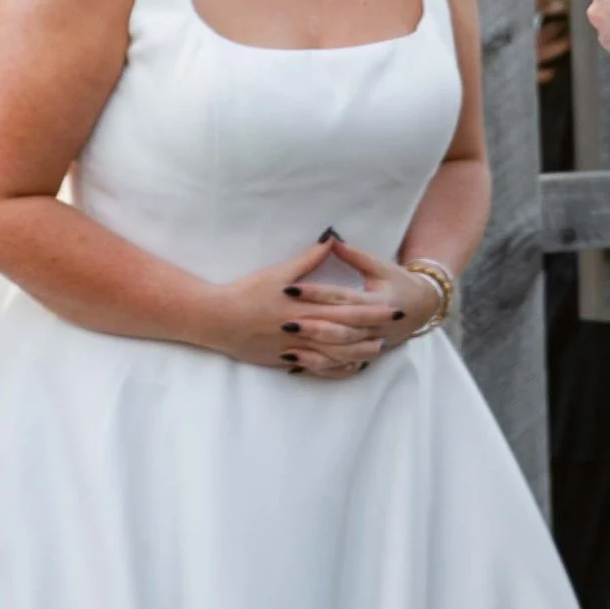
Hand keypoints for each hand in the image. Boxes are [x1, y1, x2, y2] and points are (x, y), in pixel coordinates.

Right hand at [203, 238, 394, 377]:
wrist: (216, 318)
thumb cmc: (246, 292)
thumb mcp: (278, 272)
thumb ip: (308, 260)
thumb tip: (331, 240)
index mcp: (303, 306)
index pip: (345, 309)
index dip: (371, 310)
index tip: (391, 308)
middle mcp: (302, 330)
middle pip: (344, 334)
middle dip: (370, 332)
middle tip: (393, 330)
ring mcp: (293, 348)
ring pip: (332, 354)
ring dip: (356, 352)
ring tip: (376, 350)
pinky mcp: (284, 360)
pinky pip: (314, 367)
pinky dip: (333, 368)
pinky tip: (347, 366)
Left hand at [295, 235, 441, 354]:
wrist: (423, 308)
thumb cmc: (397, 283)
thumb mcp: (380, 266)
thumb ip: (355, 256)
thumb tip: (330, 239)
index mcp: (378, 301)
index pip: (342, 297)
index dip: (316, 293)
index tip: (290, 289)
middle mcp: (375, 326)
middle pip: (340, 328)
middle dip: (312, 325)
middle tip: (285, 321)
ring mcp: (371, 344)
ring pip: (340, 351)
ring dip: (314, 349)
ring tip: (288, 343)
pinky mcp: (366, 356)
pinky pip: (341, 366)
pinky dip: (320, 365)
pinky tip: (297, 362)